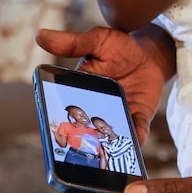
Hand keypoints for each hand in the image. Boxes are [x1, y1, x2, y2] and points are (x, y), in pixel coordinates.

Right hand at [36, 25, 171, 143]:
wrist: (151, 52)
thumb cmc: (120, 47)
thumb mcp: (97, 41)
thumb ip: (73, 43)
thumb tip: (40, 35)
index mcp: (79, 94)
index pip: (65, 112)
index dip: (60, 124)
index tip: (56, 133)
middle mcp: (96, 111)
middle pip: (86, 131)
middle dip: (82, 142)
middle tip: (81, 149)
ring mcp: (118, 116)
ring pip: (110, 138)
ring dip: (108, 147)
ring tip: (106, 157)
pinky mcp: (139, 117)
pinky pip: (137, 132)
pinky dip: (136, 140)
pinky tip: (136, 144)